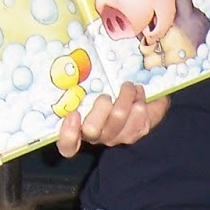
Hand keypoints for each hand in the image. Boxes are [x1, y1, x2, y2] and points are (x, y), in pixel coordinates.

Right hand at [56, 83, 170, 156]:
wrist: (141, 98)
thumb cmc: (106, 89)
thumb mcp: (92, 84)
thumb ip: (79, 79)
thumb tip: (70, 64)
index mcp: (78, 127)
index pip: (67, 145)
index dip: (68, 134)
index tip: (74, 114)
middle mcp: (95, 136)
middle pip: (92, 130)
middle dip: (100, 106)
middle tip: (107, 94)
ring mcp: (115, 137)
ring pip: (117, 119)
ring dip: (125, 97)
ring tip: (129, 86)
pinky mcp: (134, 134)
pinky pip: (138, 122)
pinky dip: (139, 102)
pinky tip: (139, 92)